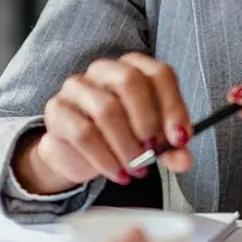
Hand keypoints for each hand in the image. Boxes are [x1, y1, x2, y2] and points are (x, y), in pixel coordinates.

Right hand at [15, 54, 195, 194]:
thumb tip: (184, 159)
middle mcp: (104, 70)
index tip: (180, 138)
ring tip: (137, 169)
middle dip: (147, 121)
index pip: (159, 74)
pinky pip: (83, 133)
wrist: (77, 153)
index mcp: (133, 67)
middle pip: (129, 81)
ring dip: (127, 146)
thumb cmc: (119, 137)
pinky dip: (106, 159)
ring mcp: (76, 86)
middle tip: (153, 152)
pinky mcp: (57, 109)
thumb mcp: (151, 142)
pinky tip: (118, 174)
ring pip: (106, 110)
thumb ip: (170, 148)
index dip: (173, 106)